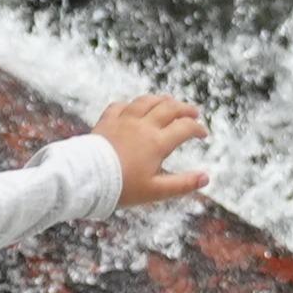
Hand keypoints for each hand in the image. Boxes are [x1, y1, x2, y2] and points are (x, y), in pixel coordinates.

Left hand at [96, 91, 211, 206]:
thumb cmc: (121, 187)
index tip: (203, 134)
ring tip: (169, 102)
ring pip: (147, 101)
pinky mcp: (106, 121)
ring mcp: (123, 120)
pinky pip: (120, 105)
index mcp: (157, 142)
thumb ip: (182, 184)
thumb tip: (206, 178)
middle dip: (185, 109)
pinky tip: (133, 108)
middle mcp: (143, 126)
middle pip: (169, 108)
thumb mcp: (156, 191)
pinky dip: (131, 105)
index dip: (197, 129)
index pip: (185, 128)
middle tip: (193, 113)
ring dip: (161, 100)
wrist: (86, 178)